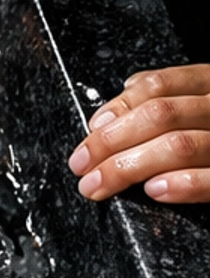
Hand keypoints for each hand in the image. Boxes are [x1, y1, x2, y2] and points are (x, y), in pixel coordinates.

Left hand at [69, 65, 209, 204]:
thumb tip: (114, 109)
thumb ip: (171, 100)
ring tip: (99, 184)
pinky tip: (154, 190)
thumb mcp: (205, 103)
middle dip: (110, 143)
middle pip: (160, 115)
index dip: (116, 109)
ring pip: (181, 144)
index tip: (89, 134)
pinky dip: (184, 184)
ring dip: (130, 167)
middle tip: (81, 166)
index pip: (159, 87)